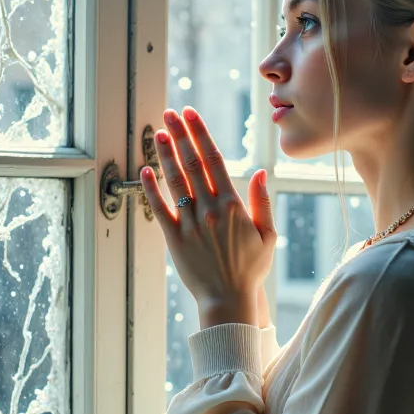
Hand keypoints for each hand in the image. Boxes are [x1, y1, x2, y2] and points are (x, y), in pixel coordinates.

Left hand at [140, 107, 276, 312]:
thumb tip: (260, 171)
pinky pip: (159, 209)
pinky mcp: (174, 239)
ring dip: (165, 154)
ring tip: (157, 132)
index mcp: (233, 205)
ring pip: (175, 181)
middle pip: (192, 163)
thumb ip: (262, 202)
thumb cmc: (251, 269)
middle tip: (170, 113)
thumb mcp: (268, 235)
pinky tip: (146, 169)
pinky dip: (151, 189)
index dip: (200, 134)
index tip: (191, 114)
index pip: (213, 159)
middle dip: (180, 135)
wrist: (228, 300)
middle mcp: (209, 210)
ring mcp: (190, 224)